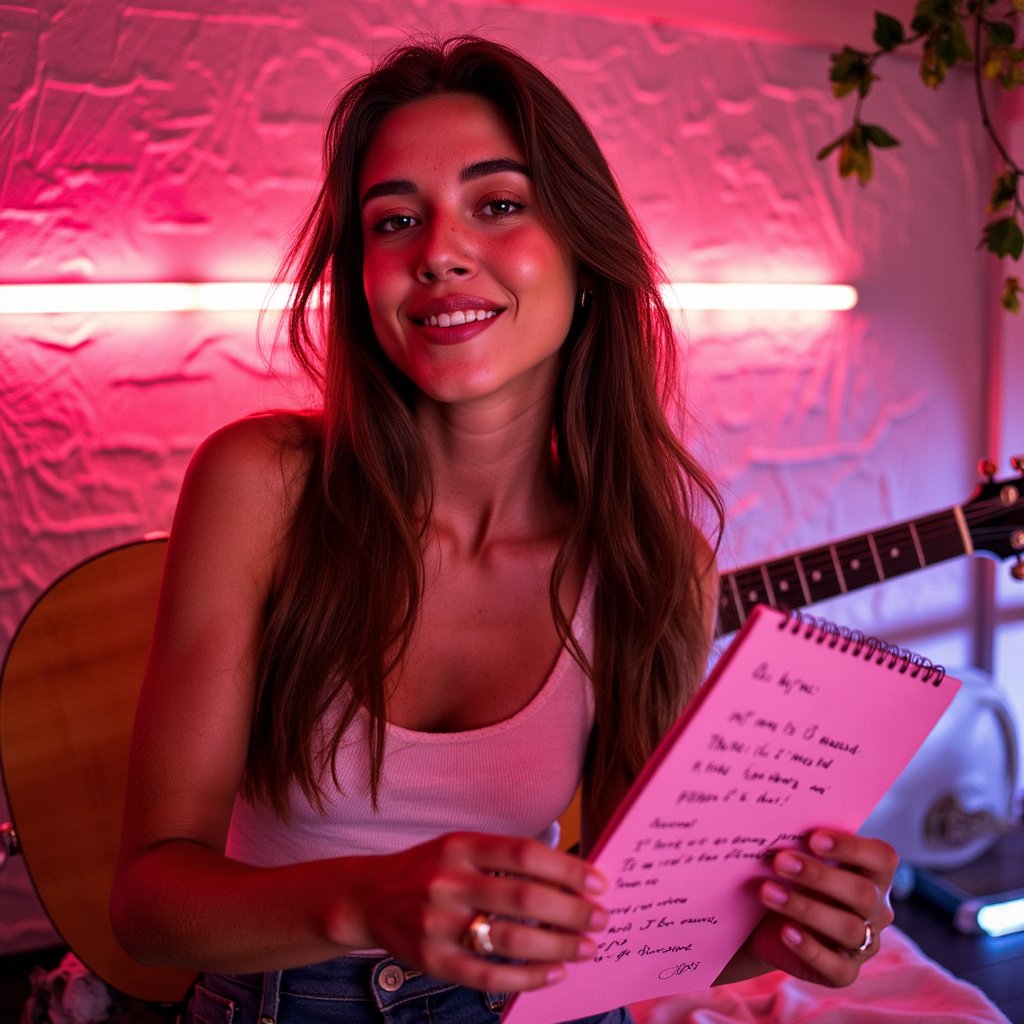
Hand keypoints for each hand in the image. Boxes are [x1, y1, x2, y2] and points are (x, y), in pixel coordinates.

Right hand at [328, 832, 607, 991]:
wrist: (368, 897)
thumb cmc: (430, 868)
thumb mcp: (460, 846)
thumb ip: (505, 857)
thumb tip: (571, 875)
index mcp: (460, 845)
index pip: (524, 853)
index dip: (566, 869)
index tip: (599, 882)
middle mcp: (448, 881)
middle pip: (522, 897)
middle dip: (571, 911)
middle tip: (601, 919)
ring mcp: (438, 924)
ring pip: (510, 940)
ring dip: (556, 946)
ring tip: (585, 947)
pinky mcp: (433, 962)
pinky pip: (489, 975)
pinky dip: (528, 978)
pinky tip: (554, 973)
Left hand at [746, 829, 896, 986]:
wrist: (766, 922)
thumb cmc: (790, 878)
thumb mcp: (798, 858)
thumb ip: (801, 845)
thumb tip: (780, 828)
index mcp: (872, 873)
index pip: (881, 857)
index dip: (852, 847)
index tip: (813, 838)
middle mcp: (877, 910)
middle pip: (863, 893)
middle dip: (819, 876)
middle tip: (780, 861)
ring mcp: (865, 944)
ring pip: (848, 929)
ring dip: (805, 908)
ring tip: (768, 891)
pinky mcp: (844, 972)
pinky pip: (836, 966)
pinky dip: (809, 947)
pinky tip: (785, 931)